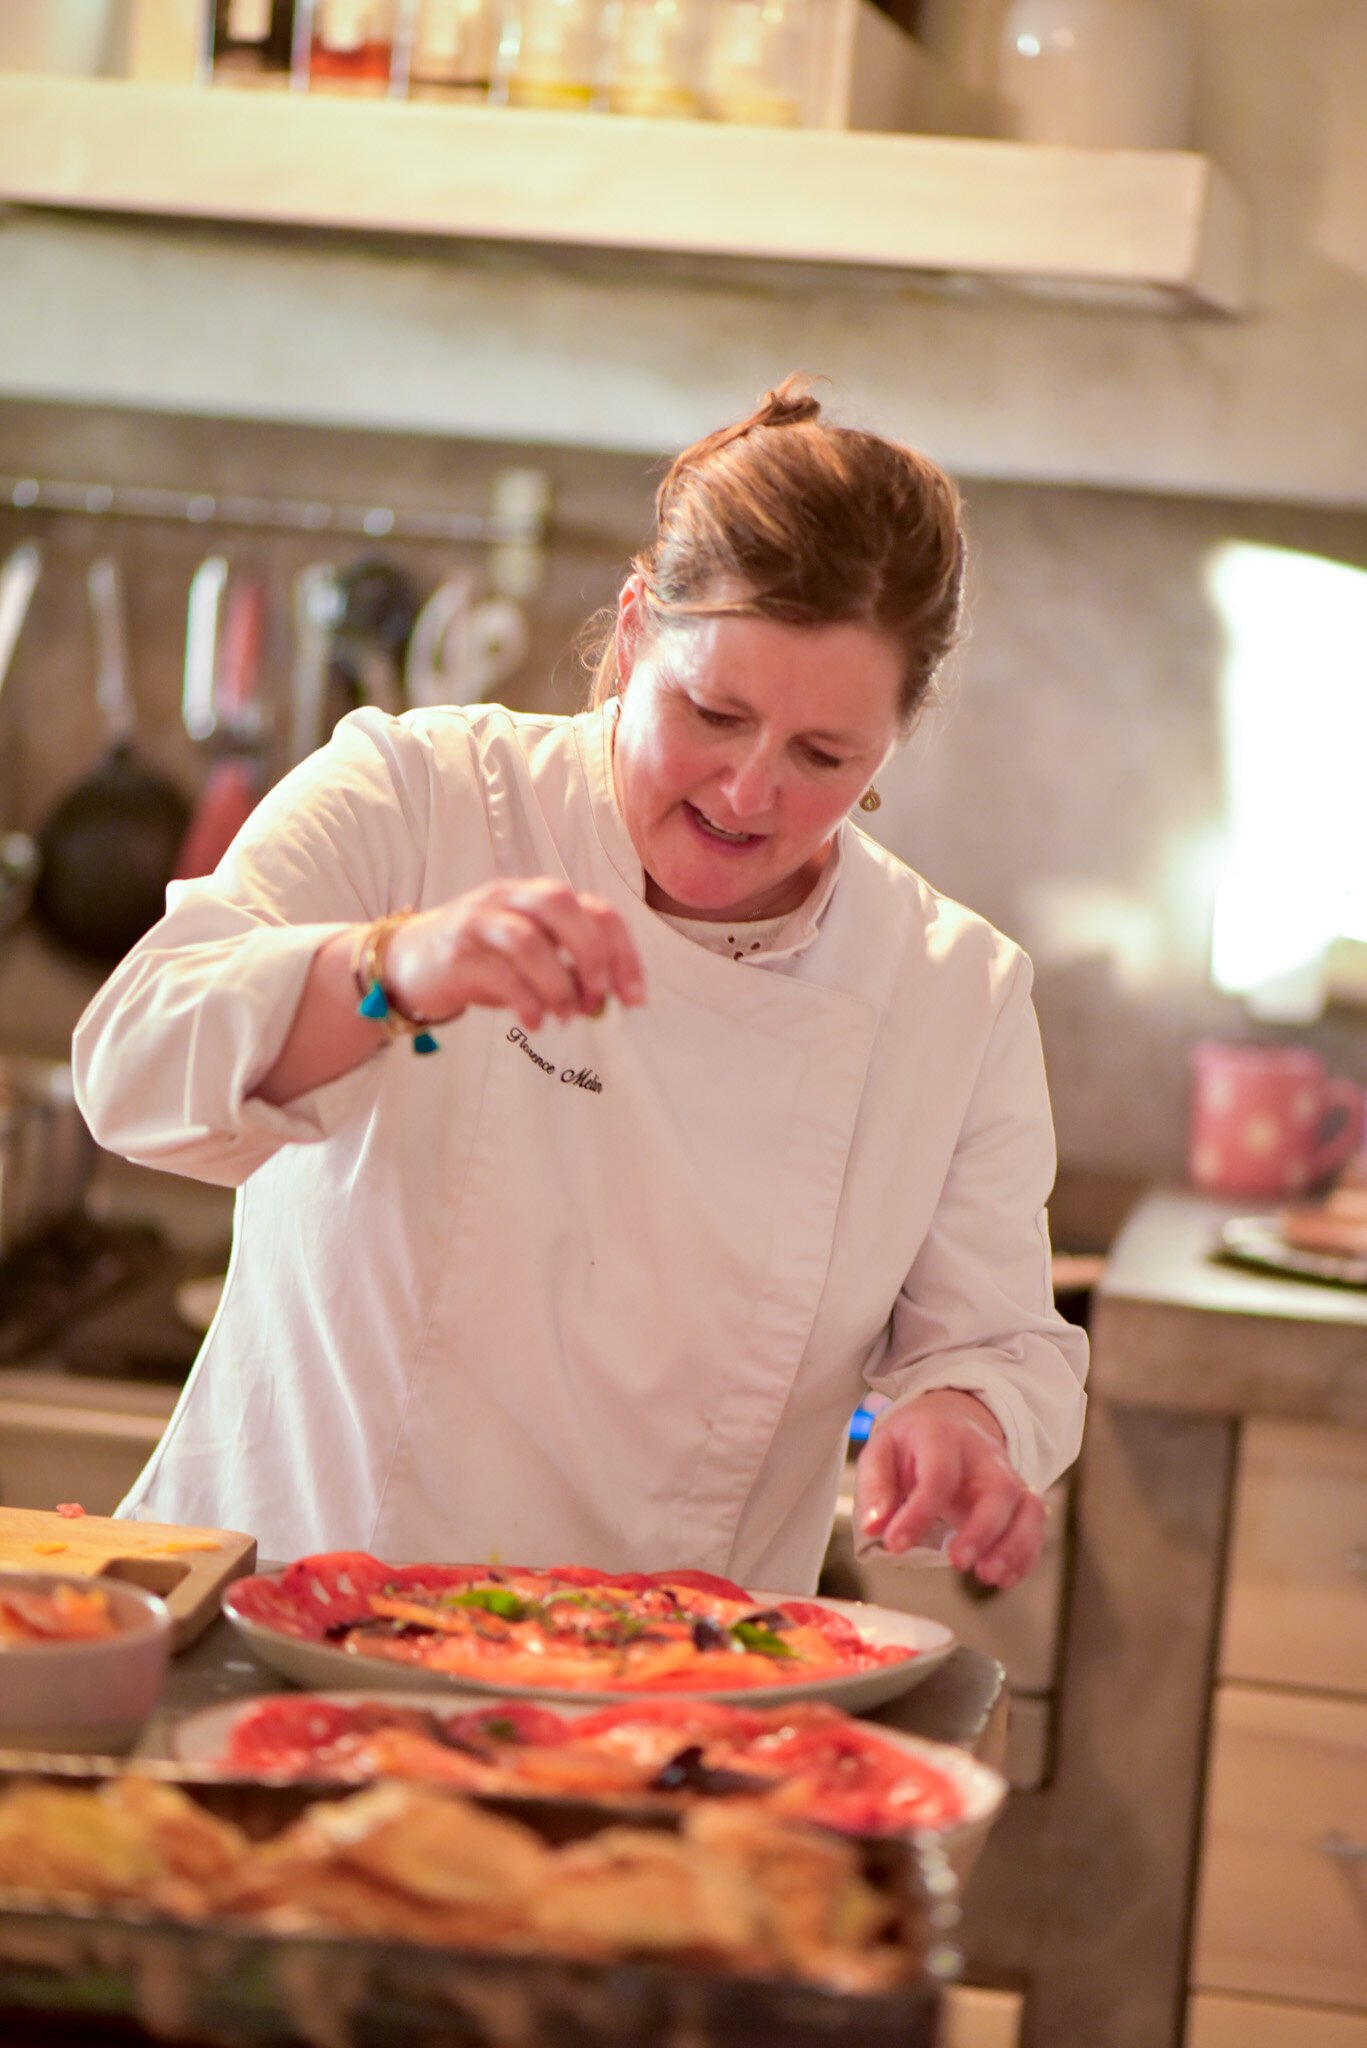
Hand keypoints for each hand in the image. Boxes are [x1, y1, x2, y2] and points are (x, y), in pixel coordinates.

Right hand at [384, 879, 644, 1030]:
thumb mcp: (531, 961)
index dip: (623, 953)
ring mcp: (478, 920)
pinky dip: (525, 1001)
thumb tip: (605, 1001)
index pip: (596, 910)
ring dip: (556, 983)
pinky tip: (535, 1022)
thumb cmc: (481, 961)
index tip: (634, 998)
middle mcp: (509, 897)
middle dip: (591, 955)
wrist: (406, 964)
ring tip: (563, 1015)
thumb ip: (568, 972)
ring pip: (528, 939)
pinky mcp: (455, 952)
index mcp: (537, 897)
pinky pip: (497, 973)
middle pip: (563, 906)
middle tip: (598, 1000)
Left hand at [853, 1390, 1044, 1589]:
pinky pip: (1035, 1524)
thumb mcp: (881, 1449)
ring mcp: (1007, 1475)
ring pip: (1028, 1507)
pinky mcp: (1018, 1497)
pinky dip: (1025, 1554)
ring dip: (1014, 1546)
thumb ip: (875, 1487)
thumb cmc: (913, 1440)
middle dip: (983, 1530)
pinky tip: (1004, 1578)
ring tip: (988, 1576)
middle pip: (999, 1489)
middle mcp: (983, 1455)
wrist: (952, 1417)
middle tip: (958, 1562)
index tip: (895, 1545)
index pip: (939, 1475)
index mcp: (942, 1437)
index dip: (919, 1513)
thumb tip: (874, 1526)